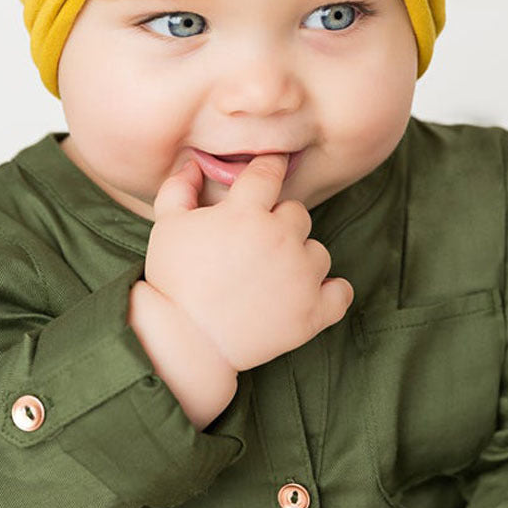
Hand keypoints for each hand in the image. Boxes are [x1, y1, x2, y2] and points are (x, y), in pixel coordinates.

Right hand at [143, 154, 353, 370]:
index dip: (270, 167)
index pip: (270, 171)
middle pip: (297, 213)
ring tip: (273, 277)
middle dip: (279, 223)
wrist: (185, 343)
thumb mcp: (167, 225)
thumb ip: (180, 188)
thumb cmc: (172, 280)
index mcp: (247, 211)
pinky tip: (310, 293)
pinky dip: (331, 292)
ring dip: (301, 258)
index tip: (270, 170)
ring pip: (318, 251)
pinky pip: (341, 292)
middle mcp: (281, 237)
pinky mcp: (313, 312)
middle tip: (255, 245)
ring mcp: (301, 276)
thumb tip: (195, 164)